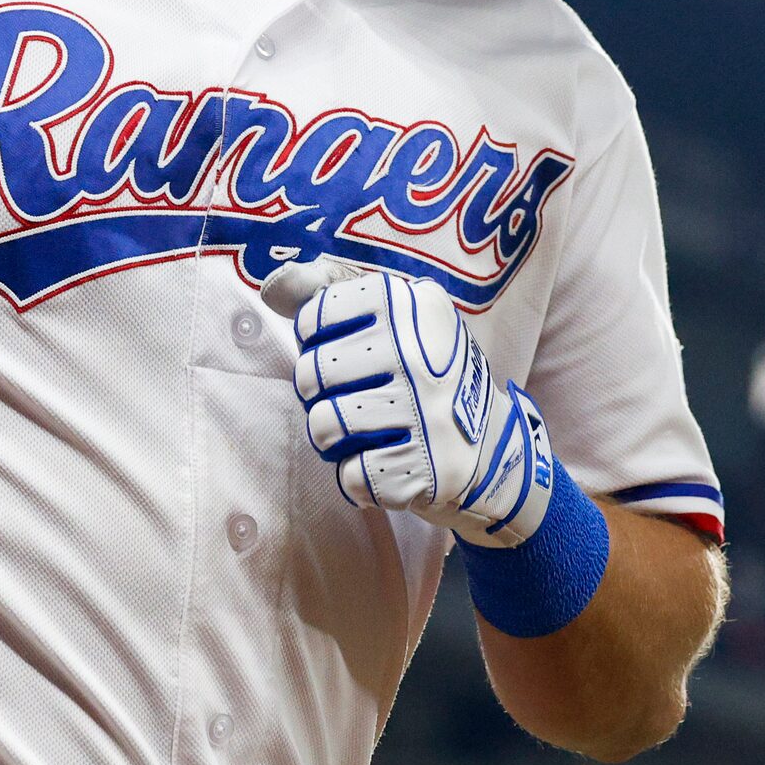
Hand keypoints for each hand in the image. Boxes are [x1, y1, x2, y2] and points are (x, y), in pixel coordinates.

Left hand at [264, 260, 558, 547]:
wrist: (492, 447)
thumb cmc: (426, 375)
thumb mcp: (396, 316)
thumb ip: (330, 291)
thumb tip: (272, 287)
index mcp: (411, 305)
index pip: (316, 315)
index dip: (315, 340)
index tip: (345, 351)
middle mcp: (421, 353)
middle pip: (312, 374)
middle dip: (319, 394)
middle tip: (351, 398)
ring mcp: (425, 412)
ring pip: (324, 428)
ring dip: (334, 439)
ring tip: (363, 433)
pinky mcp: (426, 467)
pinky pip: (352, 476)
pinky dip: (359, 478)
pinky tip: (386, 463)